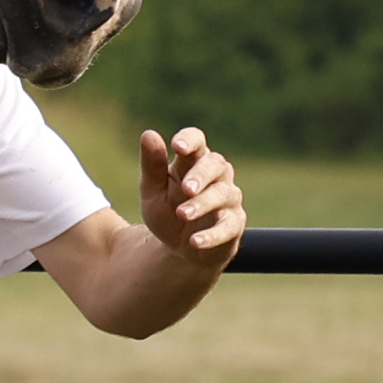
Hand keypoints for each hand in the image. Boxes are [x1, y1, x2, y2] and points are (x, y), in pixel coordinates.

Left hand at [139, 126, 244, 263]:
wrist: (179, 248)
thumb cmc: (168, 211)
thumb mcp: (153, 190)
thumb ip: (152, 165)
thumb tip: (149, 134)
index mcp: (193, 163)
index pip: (197, 142)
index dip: (190, 140)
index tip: (178, 146)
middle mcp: (216, 177)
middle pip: (216, 165)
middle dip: (201, 175)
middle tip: (185, 188)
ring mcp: (228, 200)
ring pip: (223, 195)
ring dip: (202, 204)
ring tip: (181, 214)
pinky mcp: (234, 224)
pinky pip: (229, 227)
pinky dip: (212, 234)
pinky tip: (195, 241)